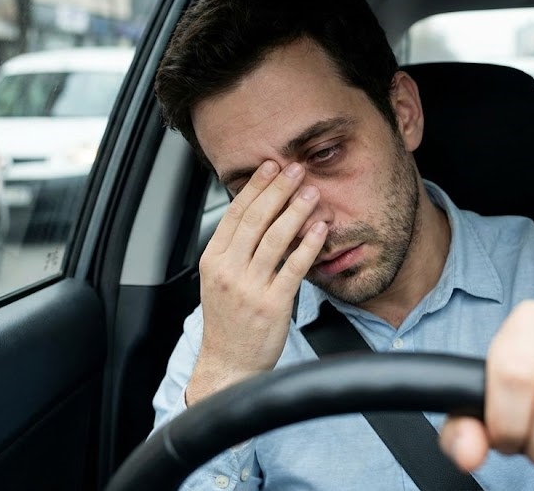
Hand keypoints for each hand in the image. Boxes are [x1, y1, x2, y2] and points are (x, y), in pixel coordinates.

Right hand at [186, 161, 327, 404]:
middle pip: (256, 220)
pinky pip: (293, 268)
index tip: (270, 167)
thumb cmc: (227, 324)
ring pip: (275, 239)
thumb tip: (256, 214)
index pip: (235, 214)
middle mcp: (229, 271)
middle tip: (295, 169)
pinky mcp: (272, 304)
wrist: (228, 367)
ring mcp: (250, 288)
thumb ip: (233, 249)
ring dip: (296, 211)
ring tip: (311, 192)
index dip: (255, 188)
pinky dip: (307, 245)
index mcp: (213, 261)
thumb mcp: (219, 280)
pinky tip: (319, 229)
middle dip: (278, 190)